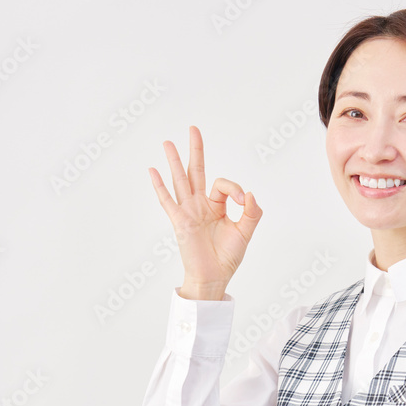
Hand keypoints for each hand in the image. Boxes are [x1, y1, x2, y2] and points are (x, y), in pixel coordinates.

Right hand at [149, 125, 261, 298]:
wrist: (214, 277)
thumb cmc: (227, 257)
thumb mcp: (245, 232)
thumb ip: (252, 212)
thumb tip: (250, 194)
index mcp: (216, 206)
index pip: (223, 185)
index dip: (236, 189)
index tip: (245, 202)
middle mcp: (200, 205)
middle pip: (196, 172)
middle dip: (195, 150)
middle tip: (193, 129)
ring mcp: (188, 212)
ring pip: (181, 181)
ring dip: (174, 161)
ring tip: (168, 142)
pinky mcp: (180, 222)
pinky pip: (168, 202)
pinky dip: (160, 187)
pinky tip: (153, 171)